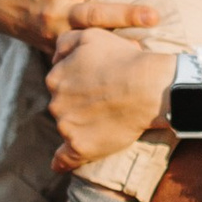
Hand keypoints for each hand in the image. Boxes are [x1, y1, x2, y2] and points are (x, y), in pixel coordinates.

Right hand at [0, 0, 168, 54]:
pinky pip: (77, 54)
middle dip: (127, 15)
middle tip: (156, 16)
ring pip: (90, 38)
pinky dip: (98, 59)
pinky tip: (122, 65)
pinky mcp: (51, 48)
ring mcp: (54, 33)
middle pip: (98, 13)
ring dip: (118, 42)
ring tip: (146, 49)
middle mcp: (57, 10)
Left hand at [45, 26, 174, 168]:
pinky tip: (59, 166)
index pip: (60, 83)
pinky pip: (65, 158)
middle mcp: (55, 103)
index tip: (98, 83)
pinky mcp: (80, 147)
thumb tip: (53, 58)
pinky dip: (62, 162)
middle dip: (78, 104)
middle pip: (62, 106)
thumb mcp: (90, 35)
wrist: (147, 87)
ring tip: (107, 119)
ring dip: (79, 125)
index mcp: (55, 77)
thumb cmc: (124, 59)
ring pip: (67, 128)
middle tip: (106, 100)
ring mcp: (66, 127)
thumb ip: (65, 42)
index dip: (79, 82)